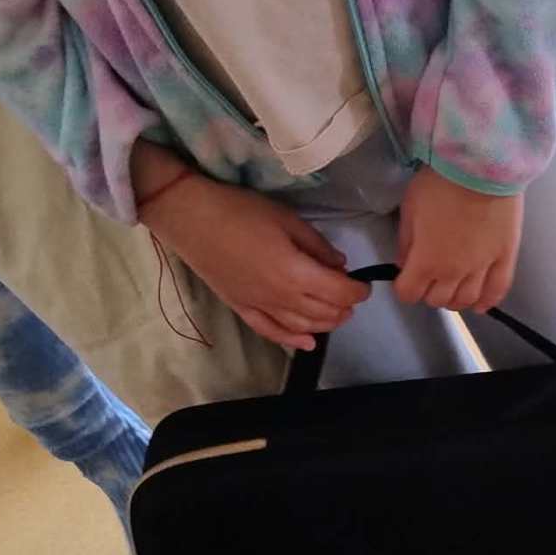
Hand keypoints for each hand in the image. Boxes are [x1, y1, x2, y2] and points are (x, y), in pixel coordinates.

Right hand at [134, 144, 368, 350]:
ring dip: (325, 324)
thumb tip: (339, 264)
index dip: (357, 291)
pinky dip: (292, 340)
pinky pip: (271, 332)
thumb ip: (317, 246)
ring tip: (337, 315)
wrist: (191, 218)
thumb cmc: (241, 211)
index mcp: (296, 273)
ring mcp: (259, 306)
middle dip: (344, 308)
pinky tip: (307, 343)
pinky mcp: (241, 308)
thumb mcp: (288, 220)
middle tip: (352, 298)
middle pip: (324, 313)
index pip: (339, 292)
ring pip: (302, 327)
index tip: (363, 285)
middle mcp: (281, 298)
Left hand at [393, 166, 521, 311]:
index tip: (406, 278)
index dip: (404, 288)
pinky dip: (488, 301)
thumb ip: (406, 242)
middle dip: (428, 291)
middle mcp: (453, 272)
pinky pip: (498, 289)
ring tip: (453, 287)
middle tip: (429, 277)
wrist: (480, 167)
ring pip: (466, 300)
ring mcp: (482, 267)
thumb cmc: (439, 184)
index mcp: (426, 261)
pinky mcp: (505, 258)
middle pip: (437, 300)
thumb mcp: (410, 209)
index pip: (409, 294)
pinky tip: (480, 304)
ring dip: (455, 299)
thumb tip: (404, 263)